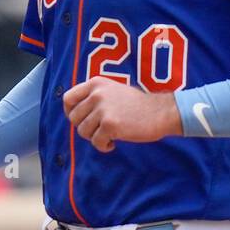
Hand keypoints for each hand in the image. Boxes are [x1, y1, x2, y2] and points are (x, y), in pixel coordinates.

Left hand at [63, 77, 181, 152]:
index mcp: (96, 83)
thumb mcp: (112, 90)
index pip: (68, 98)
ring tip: (109, 135)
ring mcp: (103, 109)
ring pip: (83, 131)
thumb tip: (72, 113)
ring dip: (95, 137)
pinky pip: (96, 142)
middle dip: (84, 127)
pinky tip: (113, 143)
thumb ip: (93, 97)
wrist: (161, 112)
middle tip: (99, 130)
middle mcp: (97, 94)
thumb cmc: (137, 105)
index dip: (70, 112)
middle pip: (74, 118)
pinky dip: (103, 146)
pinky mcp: (110, 125)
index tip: (81, 120)